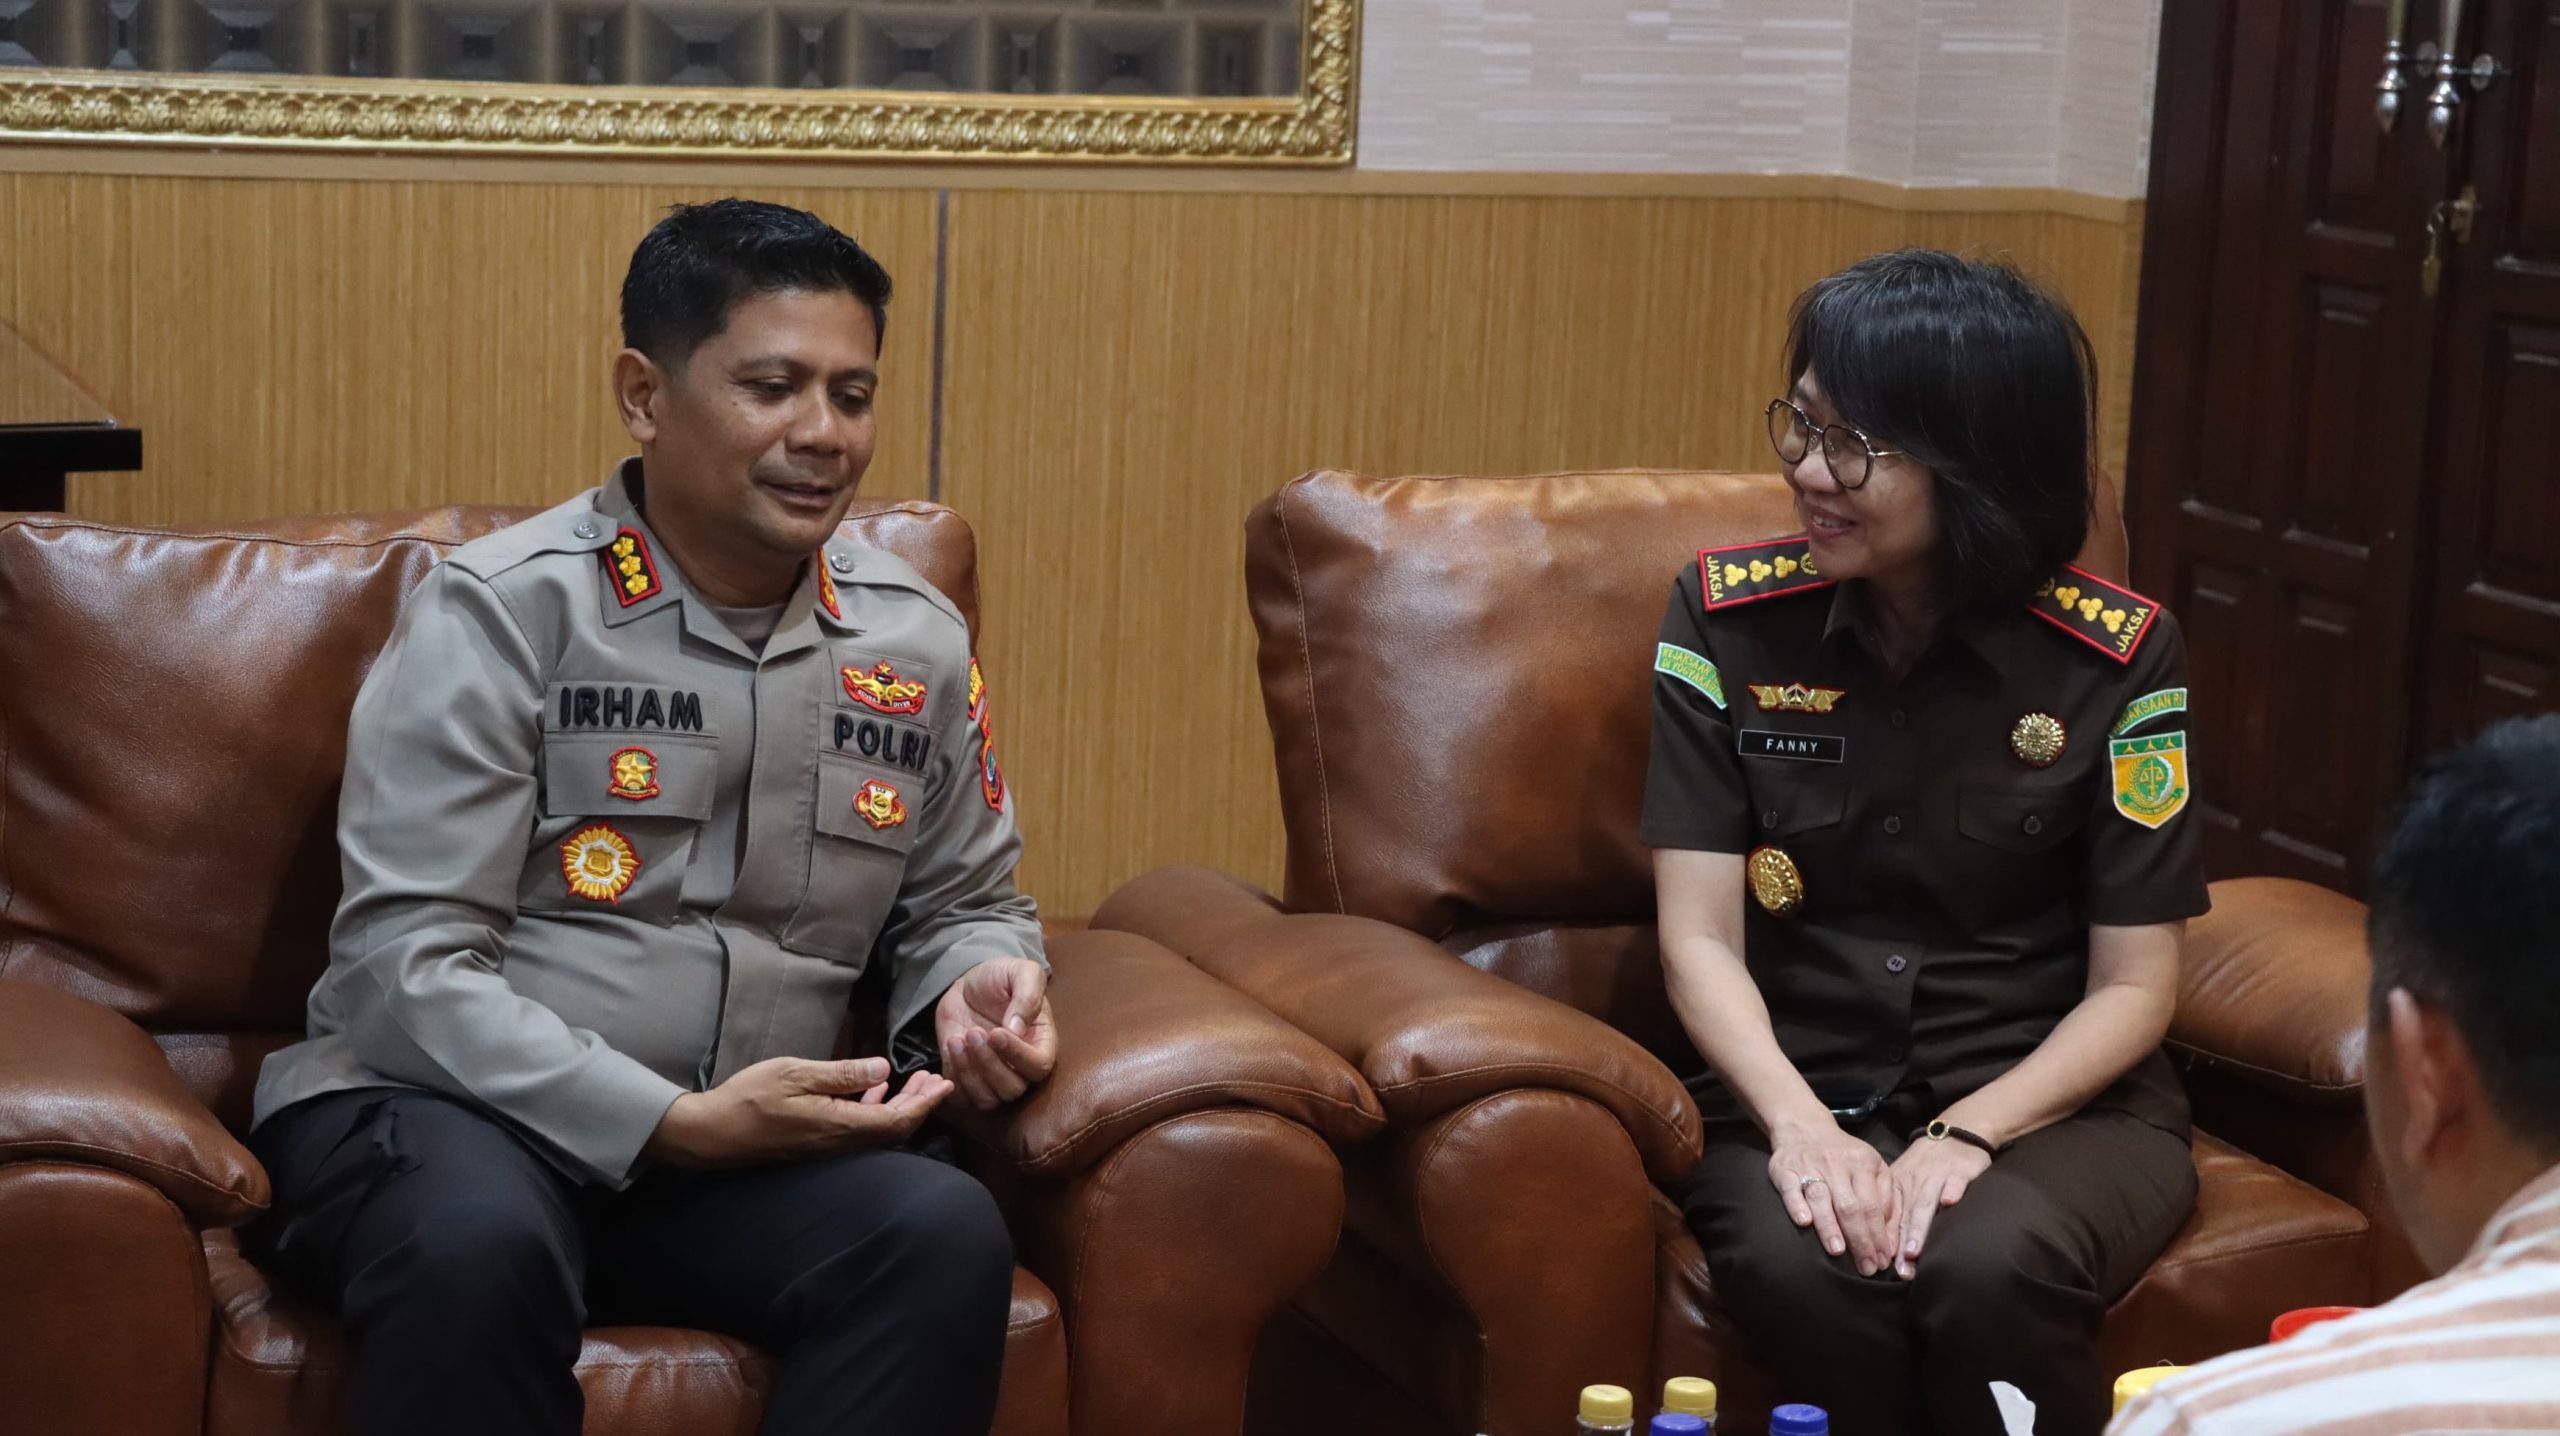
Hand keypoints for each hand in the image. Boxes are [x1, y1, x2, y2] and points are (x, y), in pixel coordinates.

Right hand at [644, 1056, 954, 1166]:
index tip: (945, 1083)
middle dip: (920, 1105)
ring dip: (900, 1106)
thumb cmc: (750, 1098)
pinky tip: (874, 1091)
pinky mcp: (816, 1143)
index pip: (898, 1121)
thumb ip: (842, 1073)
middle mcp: (840, 1142)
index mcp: (840, 1126)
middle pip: (894, 1129)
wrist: (712, 1133)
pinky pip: (858, 1129)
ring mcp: (828, 1146)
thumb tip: (884, 1069)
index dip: (926, 1104)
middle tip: (937, 1079)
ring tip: (915, 1082)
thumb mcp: (796, 1074)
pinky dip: (874, 1109)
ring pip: (877, 1130)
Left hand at [935, 957, 1058, 1110]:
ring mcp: (992, 1076)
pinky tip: (950, 1046)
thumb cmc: (1001, 977)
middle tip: (973, 1033)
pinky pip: (962, 1097)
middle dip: (989, 1064)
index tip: (997, 1032)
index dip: (1018, 1056)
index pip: (1039, 1066)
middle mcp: (1020, 1066)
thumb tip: (1017, 1028)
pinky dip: (953, 1078)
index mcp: (1040, 1043)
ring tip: (958, 1040)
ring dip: (970, 1074)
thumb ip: (1027, 995)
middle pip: (1013, 1089)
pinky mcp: (967, 1078)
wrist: (969, 983)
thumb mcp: (1021, 972)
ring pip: (988, 1099)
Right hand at [1768, 1120, 1900, 1275]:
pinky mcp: (1784, 1168)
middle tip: (1865, 1267)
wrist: (1805, 1127)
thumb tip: (1891, 1241)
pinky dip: (1796, 1204)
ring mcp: (1809, 1164)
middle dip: (1860, 1239)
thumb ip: (1886, 1200)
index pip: (1873, 1205)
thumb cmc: (1844, 1157)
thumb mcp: (1872, 1168)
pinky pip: (1790, 1187)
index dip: (1879, 1235)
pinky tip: (1803, 1222)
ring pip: (1821, 1197)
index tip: (1882, 1261)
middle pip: (1850, 1205)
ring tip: (1837, 1252)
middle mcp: (1837, 1163)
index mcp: (1863, 1162)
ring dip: (1830, 1225)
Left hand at [1886, 1134, 1993, 1278]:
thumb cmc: (1927, 1167)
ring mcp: (1937, 1175)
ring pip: (1926, 1203)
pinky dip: (1952, 1189)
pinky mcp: (1961, 1170)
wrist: (1955, 1133)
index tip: (1884, 1265)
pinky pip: (1955, 1180)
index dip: (1888, 1241)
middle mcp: (1914, 1182)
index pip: (1891, 1217)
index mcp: (1898, 1186)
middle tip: (1900, 1268)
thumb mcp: (1906, 1184)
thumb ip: (1898, 1213)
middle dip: (1902, 1243)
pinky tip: (1950, 1202)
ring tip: (1914, 1250)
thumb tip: (1887, 1251)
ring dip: (1919, 1226)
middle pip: (1906, 1215)